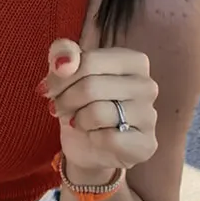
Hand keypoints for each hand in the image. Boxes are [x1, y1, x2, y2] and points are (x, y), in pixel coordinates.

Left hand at [46, 39, 158, 181]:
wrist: (89, 146)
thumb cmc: (81, 104)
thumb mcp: (67, 73)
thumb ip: (64, 53)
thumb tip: (64, 61)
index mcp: (133, 60)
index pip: (89, 60)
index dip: (60, 76)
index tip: (49, 88)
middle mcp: (147, 85)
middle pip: (90, 87)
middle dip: (64, 99)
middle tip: (57, 107)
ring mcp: (150, 115)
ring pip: (97, 113)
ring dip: (77, 119)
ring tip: (76, 121)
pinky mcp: (146, 144)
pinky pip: (108, 139)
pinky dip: (92, 138)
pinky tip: (94, 137)